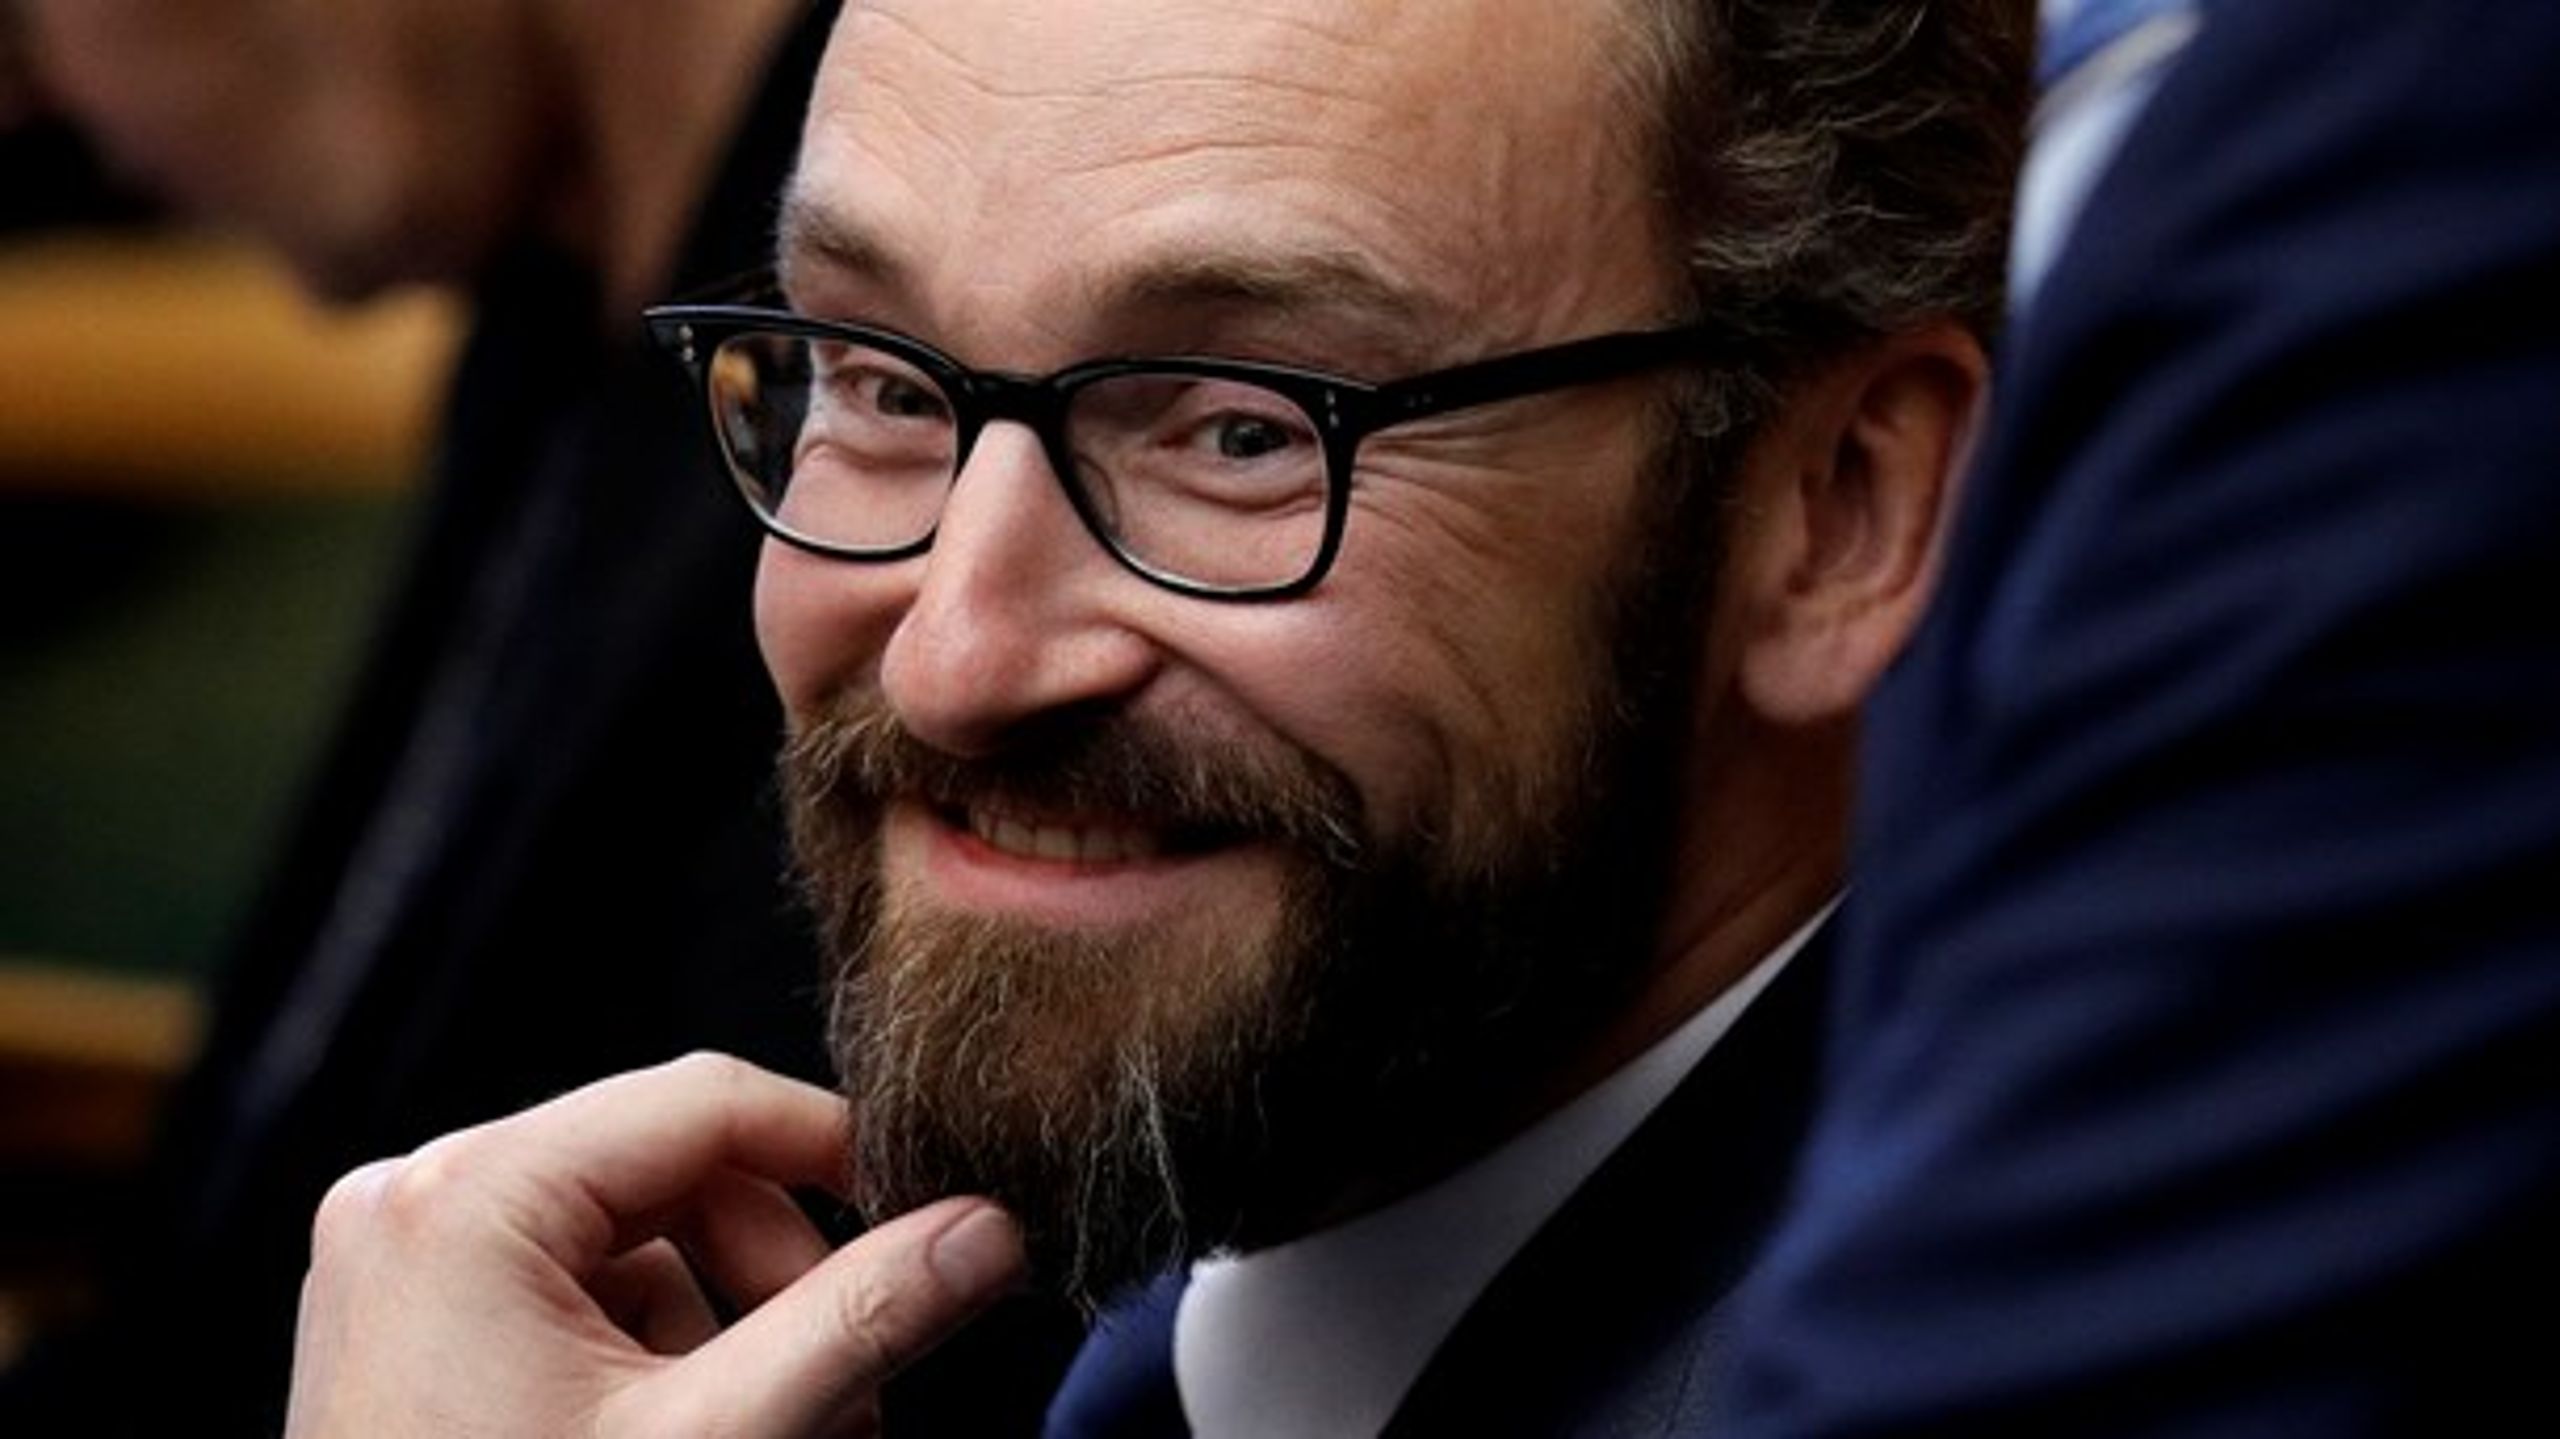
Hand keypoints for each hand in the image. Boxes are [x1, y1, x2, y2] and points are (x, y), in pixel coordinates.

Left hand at [284, 1053, 1023, 1436]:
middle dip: (783, 1283)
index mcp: (465, 1195)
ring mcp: (402, 1264)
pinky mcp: (412, 1324)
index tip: (936, 1216)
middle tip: (853, 1399)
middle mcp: (414, 1202)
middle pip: (677, 1173)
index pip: (707, 1101)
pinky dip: (659, 1357)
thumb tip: (987, 1230)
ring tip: (785, 1436)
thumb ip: (862, 1319)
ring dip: (734, 1331)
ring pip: (640, 1238)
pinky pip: (577, 1289)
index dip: (842, 1149)